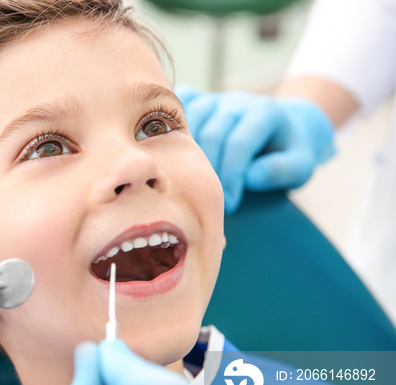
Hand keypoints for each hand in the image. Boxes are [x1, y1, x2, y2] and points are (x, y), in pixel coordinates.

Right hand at [176, 85, 334, 212]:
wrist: (285, 128)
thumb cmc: (288, 153)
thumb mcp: (301, 167)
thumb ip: (282, 171)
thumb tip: (251, 176)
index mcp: (264, 114)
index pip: (240, 143)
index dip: (232, 176)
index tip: (230, 205)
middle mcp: (237, 102)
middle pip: (213, 133)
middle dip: (208, 170)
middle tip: (207, 200)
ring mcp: (215, 99)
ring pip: (191, 120)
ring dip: (184, 152)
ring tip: (187, 182)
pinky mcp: (199, 101)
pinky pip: (178, 109)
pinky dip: (167, 123)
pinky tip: (164, 149)